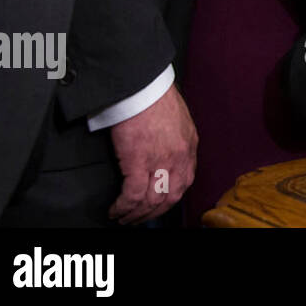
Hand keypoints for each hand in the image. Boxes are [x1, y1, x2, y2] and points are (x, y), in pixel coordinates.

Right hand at [108, 84, 197, 223]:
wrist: (142, 86)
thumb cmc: (154, 97)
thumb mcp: (177, 120)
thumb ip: (176, 140)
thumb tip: (165, 153)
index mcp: (189, 146)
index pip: (185, 182)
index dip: (170, 198)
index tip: (159, 205)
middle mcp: (179, 157)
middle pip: (169, 197)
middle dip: (153, 213)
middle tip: (138, 219)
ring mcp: (159, 161)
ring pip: (150, 201)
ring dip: (135, 214)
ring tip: (123, 218)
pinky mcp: (138, 161)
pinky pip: (132, 196)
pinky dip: (123, 207)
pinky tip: (115, 210)